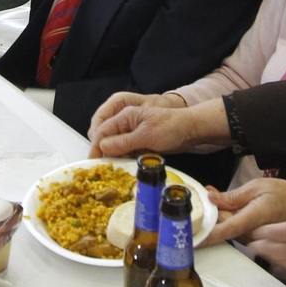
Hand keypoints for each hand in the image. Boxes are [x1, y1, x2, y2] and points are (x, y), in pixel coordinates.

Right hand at [87, 99, 228, 158]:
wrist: (194, 131)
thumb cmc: (172, 127)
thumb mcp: (147, 135)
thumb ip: (124, 142)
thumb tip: (102, 147)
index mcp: (126, 115)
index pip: (103, 130)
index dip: (95, 147)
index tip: (91, 163)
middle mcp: (127, 122)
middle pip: (107, 138)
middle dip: (102, 152)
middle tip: (101, 169)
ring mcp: (134, 133)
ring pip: (116, 146)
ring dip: (115, 157)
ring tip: (112, 172)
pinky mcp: (141, 142)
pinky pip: (127, 151)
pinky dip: (126, 159)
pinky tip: (127, 168)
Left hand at [201, 178, 285, 245]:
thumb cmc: (284, 194)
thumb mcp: (257, 187)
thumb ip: (233, 195)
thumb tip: (211, 197)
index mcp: (255, 217)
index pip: (228, 229)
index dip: (209, 234)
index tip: (192, 237)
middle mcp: (254, 234)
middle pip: (224, 229)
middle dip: (210, 217)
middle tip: (203, 201)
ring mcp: (254, 239)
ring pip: (228, 231)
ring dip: (218, 219)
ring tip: (216, 203)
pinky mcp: (254, 240)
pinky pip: (235, 232)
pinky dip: (227, 222)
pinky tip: (227, 210)